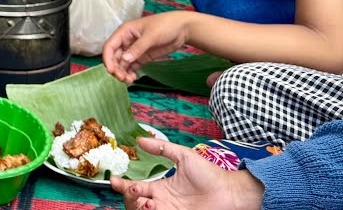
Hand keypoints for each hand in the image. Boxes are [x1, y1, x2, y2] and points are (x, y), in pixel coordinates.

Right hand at [102, 12, 192, 82]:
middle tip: (123, 78)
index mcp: (125, 32)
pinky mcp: (142, 57)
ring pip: (122, 63)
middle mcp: (127, 41)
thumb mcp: (151, 36)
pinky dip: (130, 73)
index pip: (110, 46)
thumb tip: (124, 60)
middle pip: (115, 57)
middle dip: (116, 68)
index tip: (111, 70)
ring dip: (123, 72)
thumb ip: (137, 48)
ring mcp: (134, 50)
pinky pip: (132, 66)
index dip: (108, 58)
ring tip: (129, 80)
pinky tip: (133, 78)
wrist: (182, 29)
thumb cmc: (165, 25)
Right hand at [111, 137, 263, 209]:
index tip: (114, 181)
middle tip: (133, 190)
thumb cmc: (209, 173)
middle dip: (128, 197)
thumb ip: (162, 148)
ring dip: (139, 206)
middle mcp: (162, 201)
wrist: (229, 191)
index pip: (136, 187)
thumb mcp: (183, 155)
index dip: (122, 185)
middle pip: (134, 203)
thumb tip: (140, 139)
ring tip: (147, 201)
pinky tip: (154, 206)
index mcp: (161, 187)